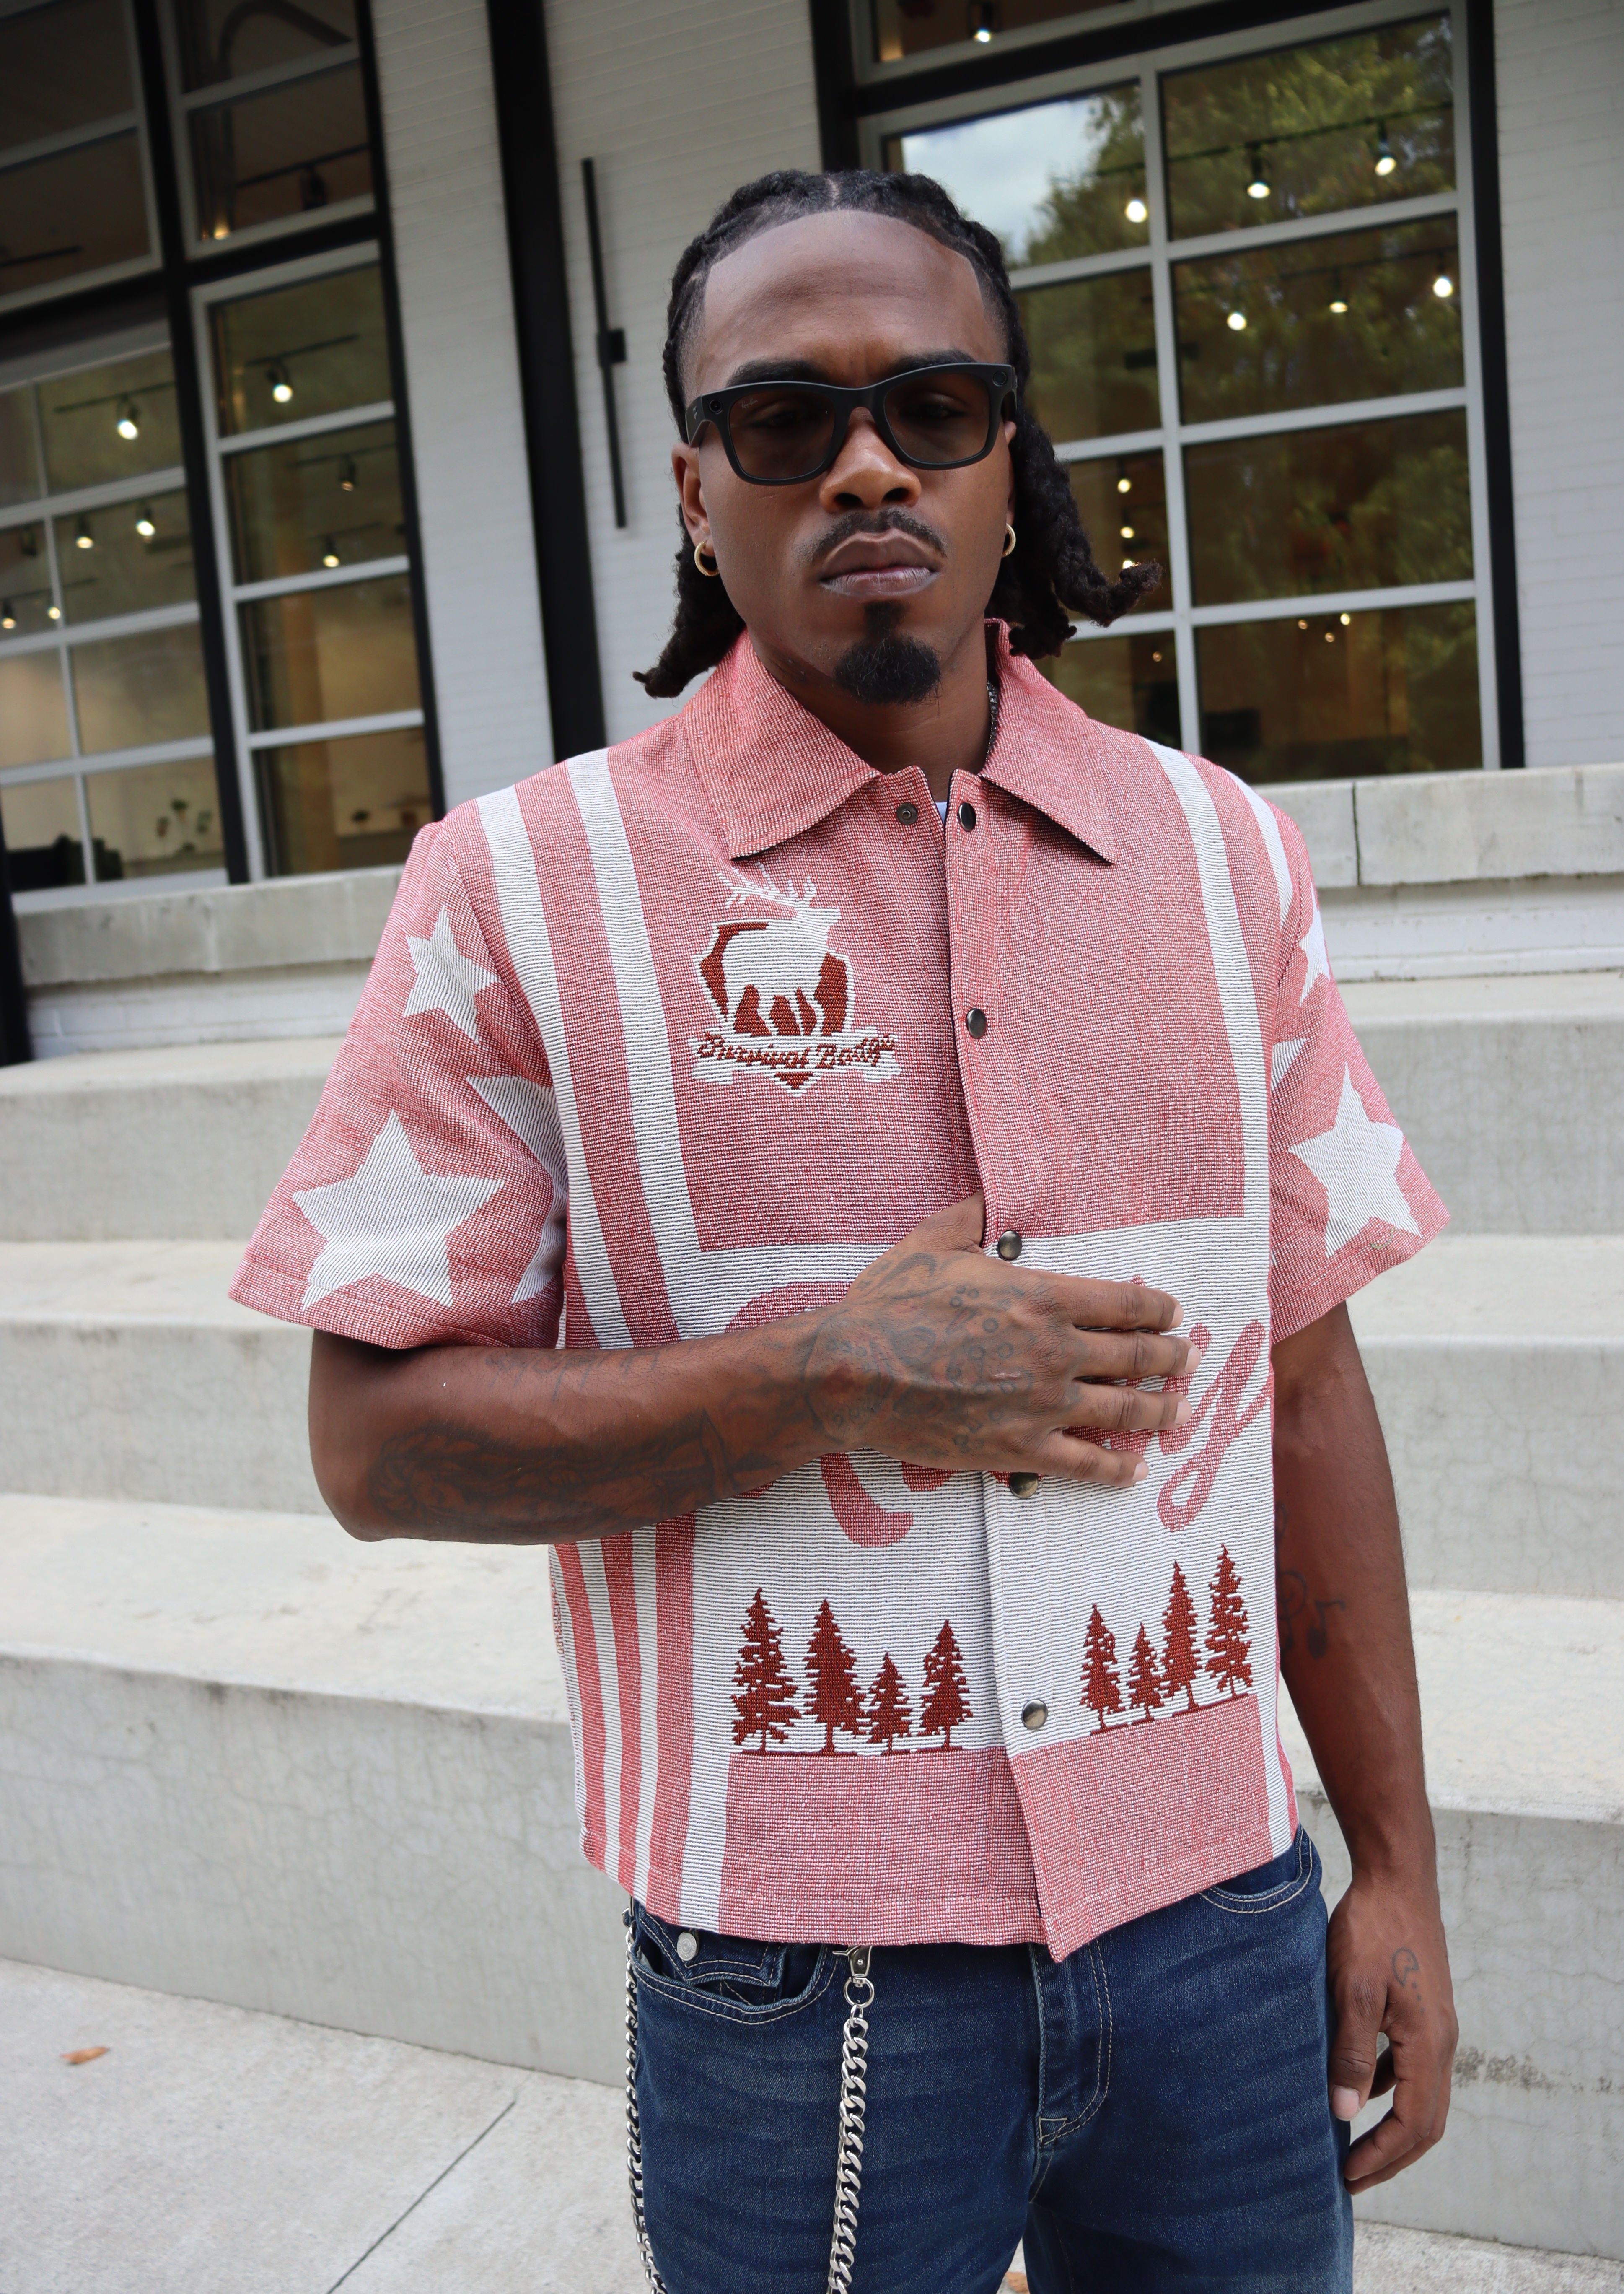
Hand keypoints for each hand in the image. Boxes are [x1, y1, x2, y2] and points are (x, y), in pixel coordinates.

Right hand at [805, 1193, 1200, 1486]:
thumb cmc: (887, 1305)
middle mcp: (1055, 1351)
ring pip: (1125, 1411)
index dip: (1159, 1310)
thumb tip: (986, 1195)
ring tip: (1180, 1412)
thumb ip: (969, 1217)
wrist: (850, 1373)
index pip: (1126, 1303)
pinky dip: (1117, 1468)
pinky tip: (1134, 1468)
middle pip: (1137, 1357)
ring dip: (1162, 1411)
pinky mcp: (1019, 1450)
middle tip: (1188, 1360)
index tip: (1173, 1315)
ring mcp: (1041, 1405)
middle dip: (1172, 1359)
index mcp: (1042, 1297)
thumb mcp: (930, 1243)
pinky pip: (1086, 1464)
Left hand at [1326, 1869, 1456, 2188]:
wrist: (1398, 1879)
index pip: (1414, 2124)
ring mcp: (1435, 2026)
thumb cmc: (1372, 1928)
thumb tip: (1344, 2112)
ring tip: (1353, 2146)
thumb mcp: (1353, 1988)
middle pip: (1426, 2121)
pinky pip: (1411, 2068)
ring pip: (1421, 2097)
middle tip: (1352, 2178)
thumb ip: (1351, 2051)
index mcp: (1429, 2043)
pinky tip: (1358, 2088)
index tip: (1348, 2176)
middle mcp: (1442, 2042)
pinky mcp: (1423, 2012)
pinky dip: (1389, 2090)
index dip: (1382, 2156)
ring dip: (1392, 2127)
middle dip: (1391, 2156)